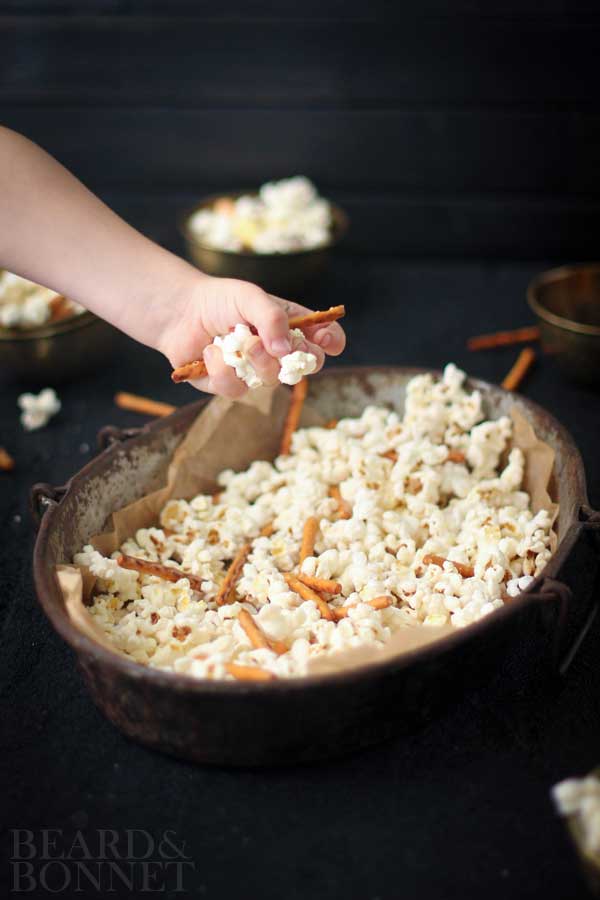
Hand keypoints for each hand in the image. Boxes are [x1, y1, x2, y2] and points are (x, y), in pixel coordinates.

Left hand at [159, 276, 345, 397]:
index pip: (324, 339)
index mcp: (290, 329)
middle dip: (291, 357)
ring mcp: (255, 373)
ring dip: (251, 359)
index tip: (328, 342)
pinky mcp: (230, 387)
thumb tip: (285, 350)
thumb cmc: (220, 300)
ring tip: (232, 339)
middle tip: (271, 343)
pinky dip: (221, 367)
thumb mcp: (250, 297)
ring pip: (269, 380)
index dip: (331, 341)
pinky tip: (210, 350)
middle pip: (305, 367)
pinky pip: (235, 389)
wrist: (180, 312)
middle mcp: (277, 354)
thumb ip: (272, 317)